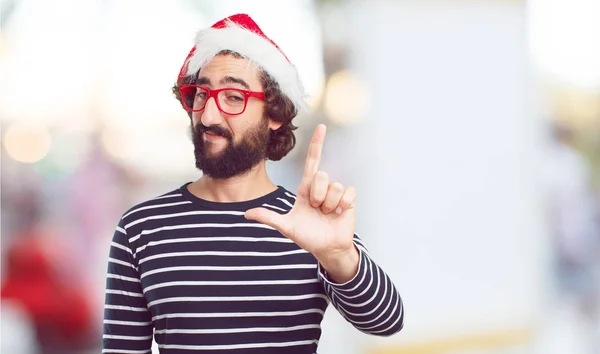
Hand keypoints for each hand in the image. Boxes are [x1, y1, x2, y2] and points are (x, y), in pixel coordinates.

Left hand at [245, 124, 356, 262]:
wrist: (327, 248)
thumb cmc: (307, 236)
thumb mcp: (286, 227)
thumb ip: (268, 217)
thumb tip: (247, 213)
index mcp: (305, 188)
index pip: (312, 161)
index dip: (316, 144)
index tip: (321, 127)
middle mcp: (321, 187)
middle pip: (321, 176)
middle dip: (317, 196)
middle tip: (316, 209)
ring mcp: (336, 193)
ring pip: (334, 187)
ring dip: (329, 204)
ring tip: (327, 213)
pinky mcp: (349, 199)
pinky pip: (348, 193)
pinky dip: (343, 205)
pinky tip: (339, 213)